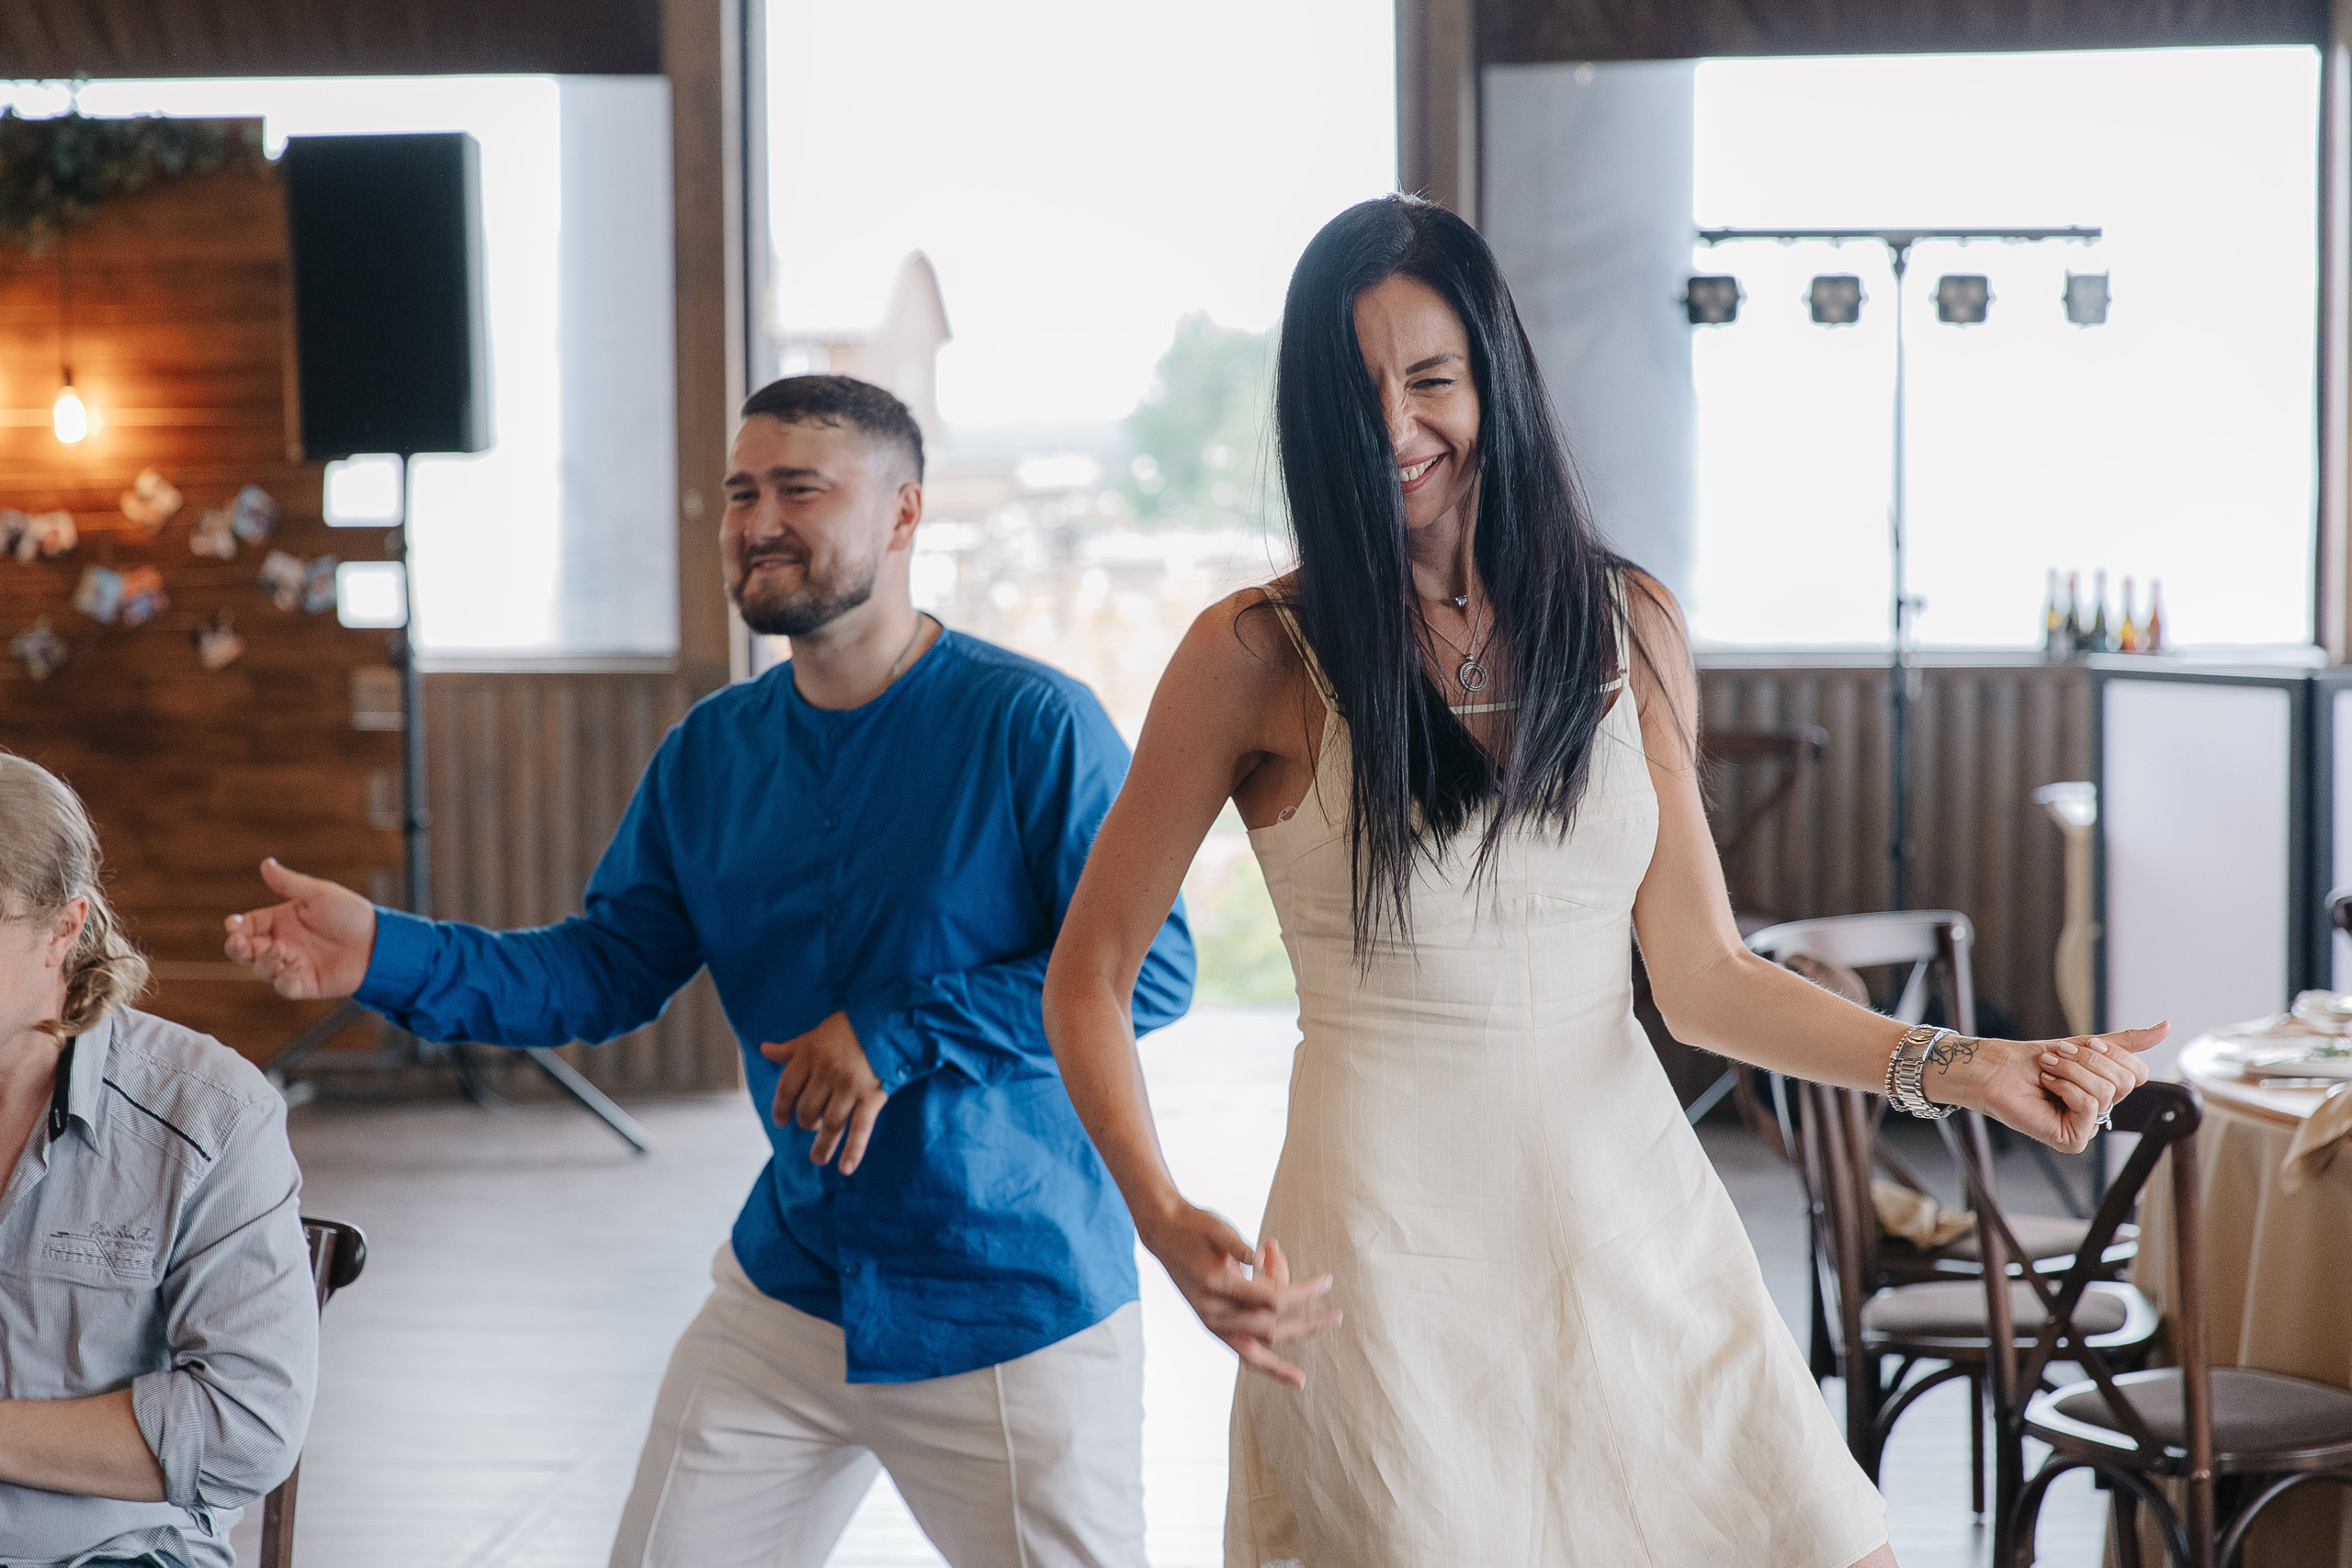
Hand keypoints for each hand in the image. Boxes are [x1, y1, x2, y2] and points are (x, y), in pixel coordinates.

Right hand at [222, 859, 376, 999]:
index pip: (248, 924)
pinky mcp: (304, 983)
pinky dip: (285, 978)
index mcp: (281, 921)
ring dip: (264, 960)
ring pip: (260, 969)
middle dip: (236, 948)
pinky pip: (284, 986)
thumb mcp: (319, 894)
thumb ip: (289, 884)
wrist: (379, 942)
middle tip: (240, 942)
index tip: (233, 924)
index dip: (236, 926)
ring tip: (280, 949)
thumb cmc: (351, 915)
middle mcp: (282, 943)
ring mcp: (291, 964)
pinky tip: (298, 966)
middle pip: (244, 951)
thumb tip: (265, 864)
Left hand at [760, 1012, 886, 1173]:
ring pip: (830, 1124)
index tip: (781, 1121)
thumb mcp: (816, 1034)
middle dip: (806, 1123)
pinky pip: (860, 1129)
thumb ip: (791, 1048)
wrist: (888, 1022)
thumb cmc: (849, 1028)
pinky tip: (846, 1168)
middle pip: (807, 1110)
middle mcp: (826, 1072)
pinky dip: (853, 1151)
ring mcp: (850, 1086)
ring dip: (822, 1146)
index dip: (781, 1109)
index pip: (786, 1089)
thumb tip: (765, 1050)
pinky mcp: (872, 1096)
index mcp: (810, 1054)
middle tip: (810, 1126)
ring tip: (817, 1158)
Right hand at [1138, 1203, 1339, 1388]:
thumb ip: (1237, 1244)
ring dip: (1290, 1344)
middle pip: (1270, 1327)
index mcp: (1215, 1284)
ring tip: (1319, 1326)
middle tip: (1337, 1316)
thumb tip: (1261, 1256)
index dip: (1302, 1291)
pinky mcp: (1213, 1326)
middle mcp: (1212, 1311)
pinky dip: (1267, 1364)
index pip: (1271, 1297)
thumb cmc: (1195, 1227)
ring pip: (1257, 1350)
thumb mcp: (1217, 1228)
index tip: (1327, 1280)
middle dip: (1307, 1324)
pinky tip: (1290, 1377)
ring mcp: (1211, 1323)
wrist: (1163, 1235)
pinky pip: (1243, 1352)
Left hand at [1930, 1023, 2165, 1153]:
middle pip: (2123, 1082)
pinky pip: (2089, 1106)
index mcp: (2107, 1091)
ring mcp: (2087, 1128)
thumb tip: (2167, 1026)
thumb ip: (2125, 1042)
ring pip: (2105, 1092)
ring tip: (2047, 1069)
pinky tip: (2047, 1086)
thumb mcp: (2086, 1046)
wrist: (1996, 1069)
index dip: (2113, 1054)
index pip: (2138, 1073)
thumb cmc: (2034, 1059)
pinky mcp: (2072, 1140)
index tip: (2083, 1044)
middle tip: (2057, 1057)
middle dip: (2087, 1061)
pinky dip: (2065, 1088)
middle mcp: (2101, 1112)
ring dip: (2071, 1071)